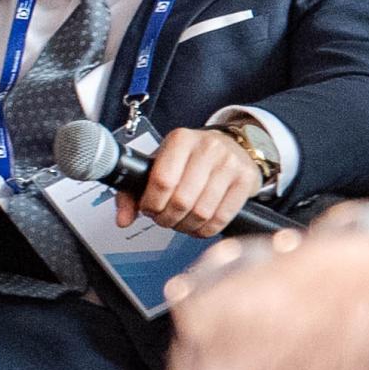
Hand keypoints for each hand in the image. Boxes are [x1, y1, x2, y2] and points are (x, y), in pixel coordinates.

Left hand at [117, 126, 262, 237]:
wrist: (232, 145)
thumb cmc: (189, 158)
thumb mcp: (159, 164)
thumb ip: (133, 191)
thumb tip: (123, 220)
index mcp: (180, 140)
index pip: (162, 181)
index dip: (152, 204)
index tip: (149, 209)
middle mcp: (207, 148)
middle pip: (181, 200)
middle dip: (167, 218)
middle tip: (164, 219)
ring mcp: (230, 164)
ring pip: (202, 212)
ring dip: (185, 226)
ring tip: (180, 222)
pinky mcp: (246, 180)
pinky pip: (222, 217)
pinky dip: (205, 229)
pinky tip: (198, 225)